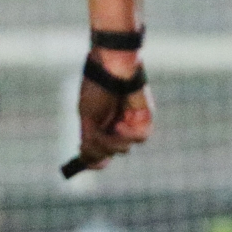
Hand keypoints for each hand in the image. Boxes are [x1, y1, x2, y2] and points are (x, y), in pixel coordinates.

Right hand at [73, 51, 153, 170]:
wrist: (110, 70)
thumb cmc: (97, 90)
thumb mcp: (87, 118)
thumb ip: (91, 141)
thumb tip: (88, 161)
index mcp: (100, 127)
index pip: (99, 152)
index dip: (93, 159)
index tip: (86, 161)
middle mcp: (115, 128)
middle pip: (110, 153)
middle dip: (100, 149)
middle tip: (93, 139)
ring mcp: (130, 124)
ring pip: (124, 149)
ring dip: (114, 142)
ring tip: (110, 127)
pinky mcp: (144, 119)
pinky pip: (140, 138)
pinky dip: (128, 134)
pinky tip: (120, 124)